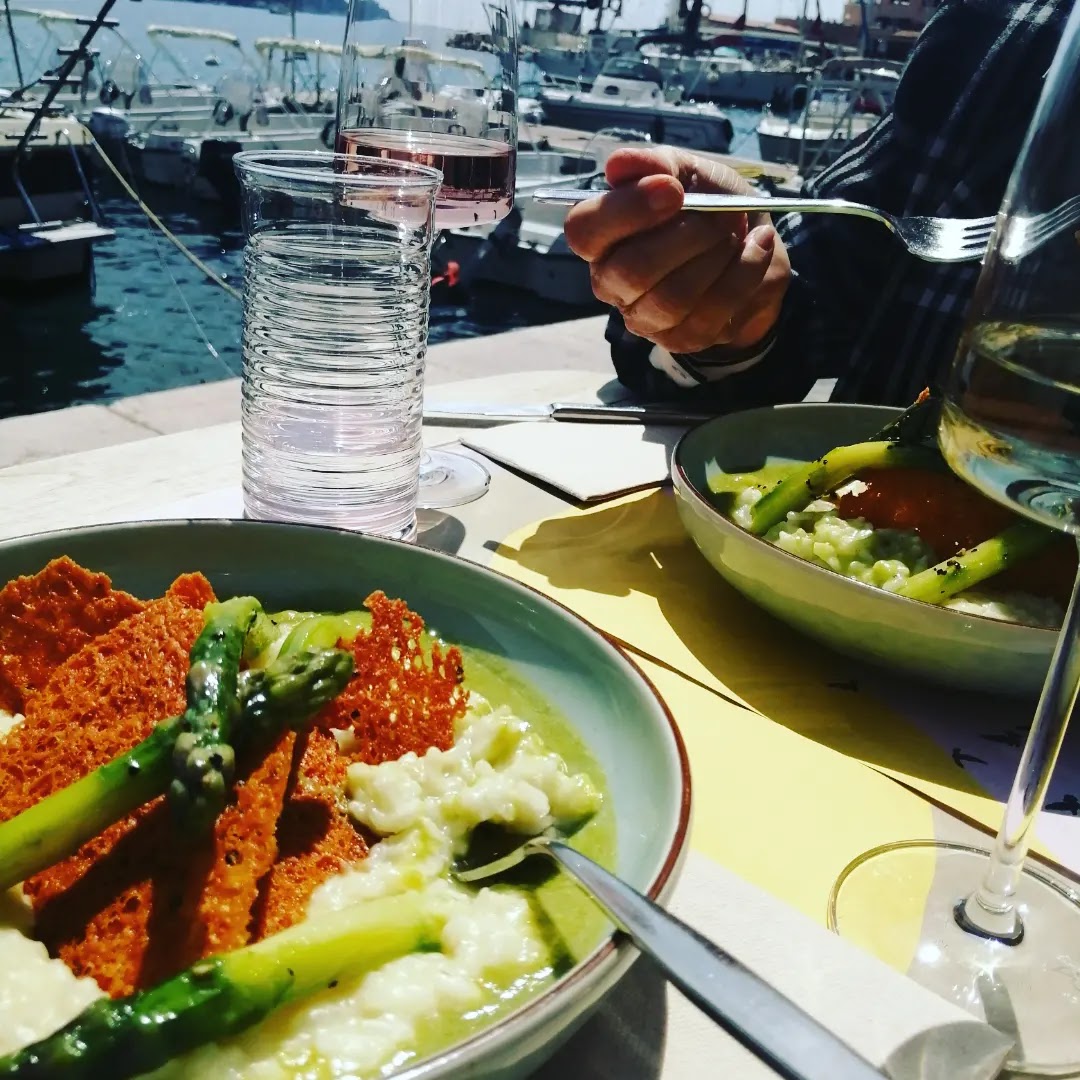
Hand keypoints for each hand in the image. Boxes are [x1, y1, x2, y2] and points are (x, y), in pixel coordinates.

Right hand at [563, 147, 790, 354]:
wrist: (753, 246)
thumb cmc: (711, 208)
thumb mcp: (691, 173)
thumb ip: (658, 164)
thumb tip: (619, 164)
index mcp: (603, 238)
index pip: (584, 231)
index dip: (625, 211)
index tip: (673, 191)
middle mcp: (613, 282)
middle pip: (631, 270)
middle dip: (686, 237)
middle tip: (717, 216)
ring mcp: (644, 317)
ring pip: (671, 298)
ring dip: (715, 258)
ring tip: (734, 234)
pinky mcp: (680, 340)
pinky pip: (708, 314)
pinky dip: (743, 274)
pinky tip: (755, 249)